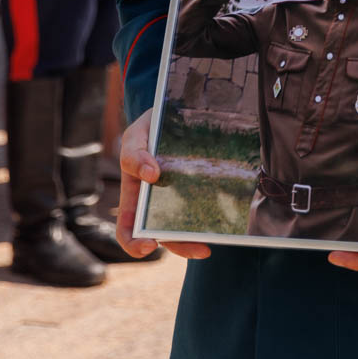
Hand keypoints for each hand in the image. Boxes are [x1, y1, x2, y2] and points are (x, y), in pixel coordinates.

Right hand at [115, 109, 210, 261]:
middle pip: (165, 236)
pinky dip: (216, 218)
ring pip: (190, 227)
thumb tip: (150, 175)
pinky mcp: (205, 189)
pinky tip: (229, 220)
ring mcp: (183, 198)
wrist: (180, 110)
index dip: (133, 244)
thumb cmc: (151, 126)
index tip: (149, 245)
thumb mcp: (135, 134)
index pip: (129, 229)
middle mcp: (158, 203)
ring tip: (216, 240)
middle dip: (182, 246)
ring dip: (202, 238)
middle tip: (201, 248)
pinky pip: (209, 208)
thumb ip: (133, 153)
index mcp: (135, 195)